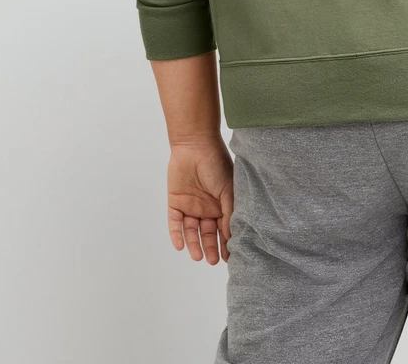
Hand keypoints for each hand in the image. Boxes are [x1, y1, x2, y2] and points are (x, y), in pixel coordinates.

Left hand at [166, 136, 233, 263]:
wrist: (195, 145)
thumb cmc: (216, 164)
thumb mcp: (228, 189)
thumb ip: (229, 213)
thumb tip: (232, 236)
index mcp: (222, 204)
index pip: (225, 228)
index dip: (227, 242)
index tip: (230, 258)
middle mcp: (207, 207)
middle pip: (209, 232)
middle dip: (211, 247)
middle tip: (213, 261)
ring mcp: (191, 206)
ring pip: (192, 231)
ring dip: (195, 244)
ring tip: (198, 257)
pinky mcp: (175, 202)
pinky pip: (175, 223)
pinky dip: (176, 235)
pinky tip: (180, 246)